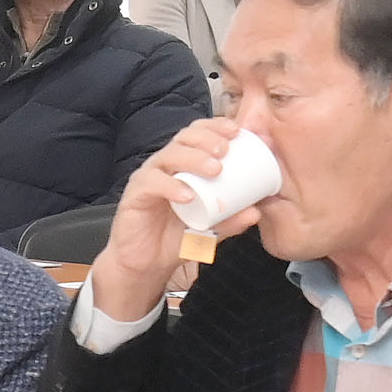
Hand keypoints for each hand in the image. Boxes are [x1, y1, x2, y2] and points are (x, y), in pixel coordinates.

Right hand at [91, 119, 237, 322]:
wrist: (146, 264)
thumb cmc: (175, 238)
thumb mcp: (211, 230)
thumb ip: (231, 220)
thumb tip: (256, 212)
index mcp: (183, 165)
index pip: (198, 135)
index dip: (216, 127)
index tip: (237, 131)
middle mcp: (165, 166)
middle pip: (183, 138)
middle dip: (207, 138)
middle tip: (226, 150)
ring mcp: (149, 178)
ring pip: (168, 155)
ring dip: (193, 158)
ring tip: (215, 170)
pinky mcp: (135, 195)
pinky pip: (151, 183)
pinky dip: (170, 186)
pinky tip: (187, 195)